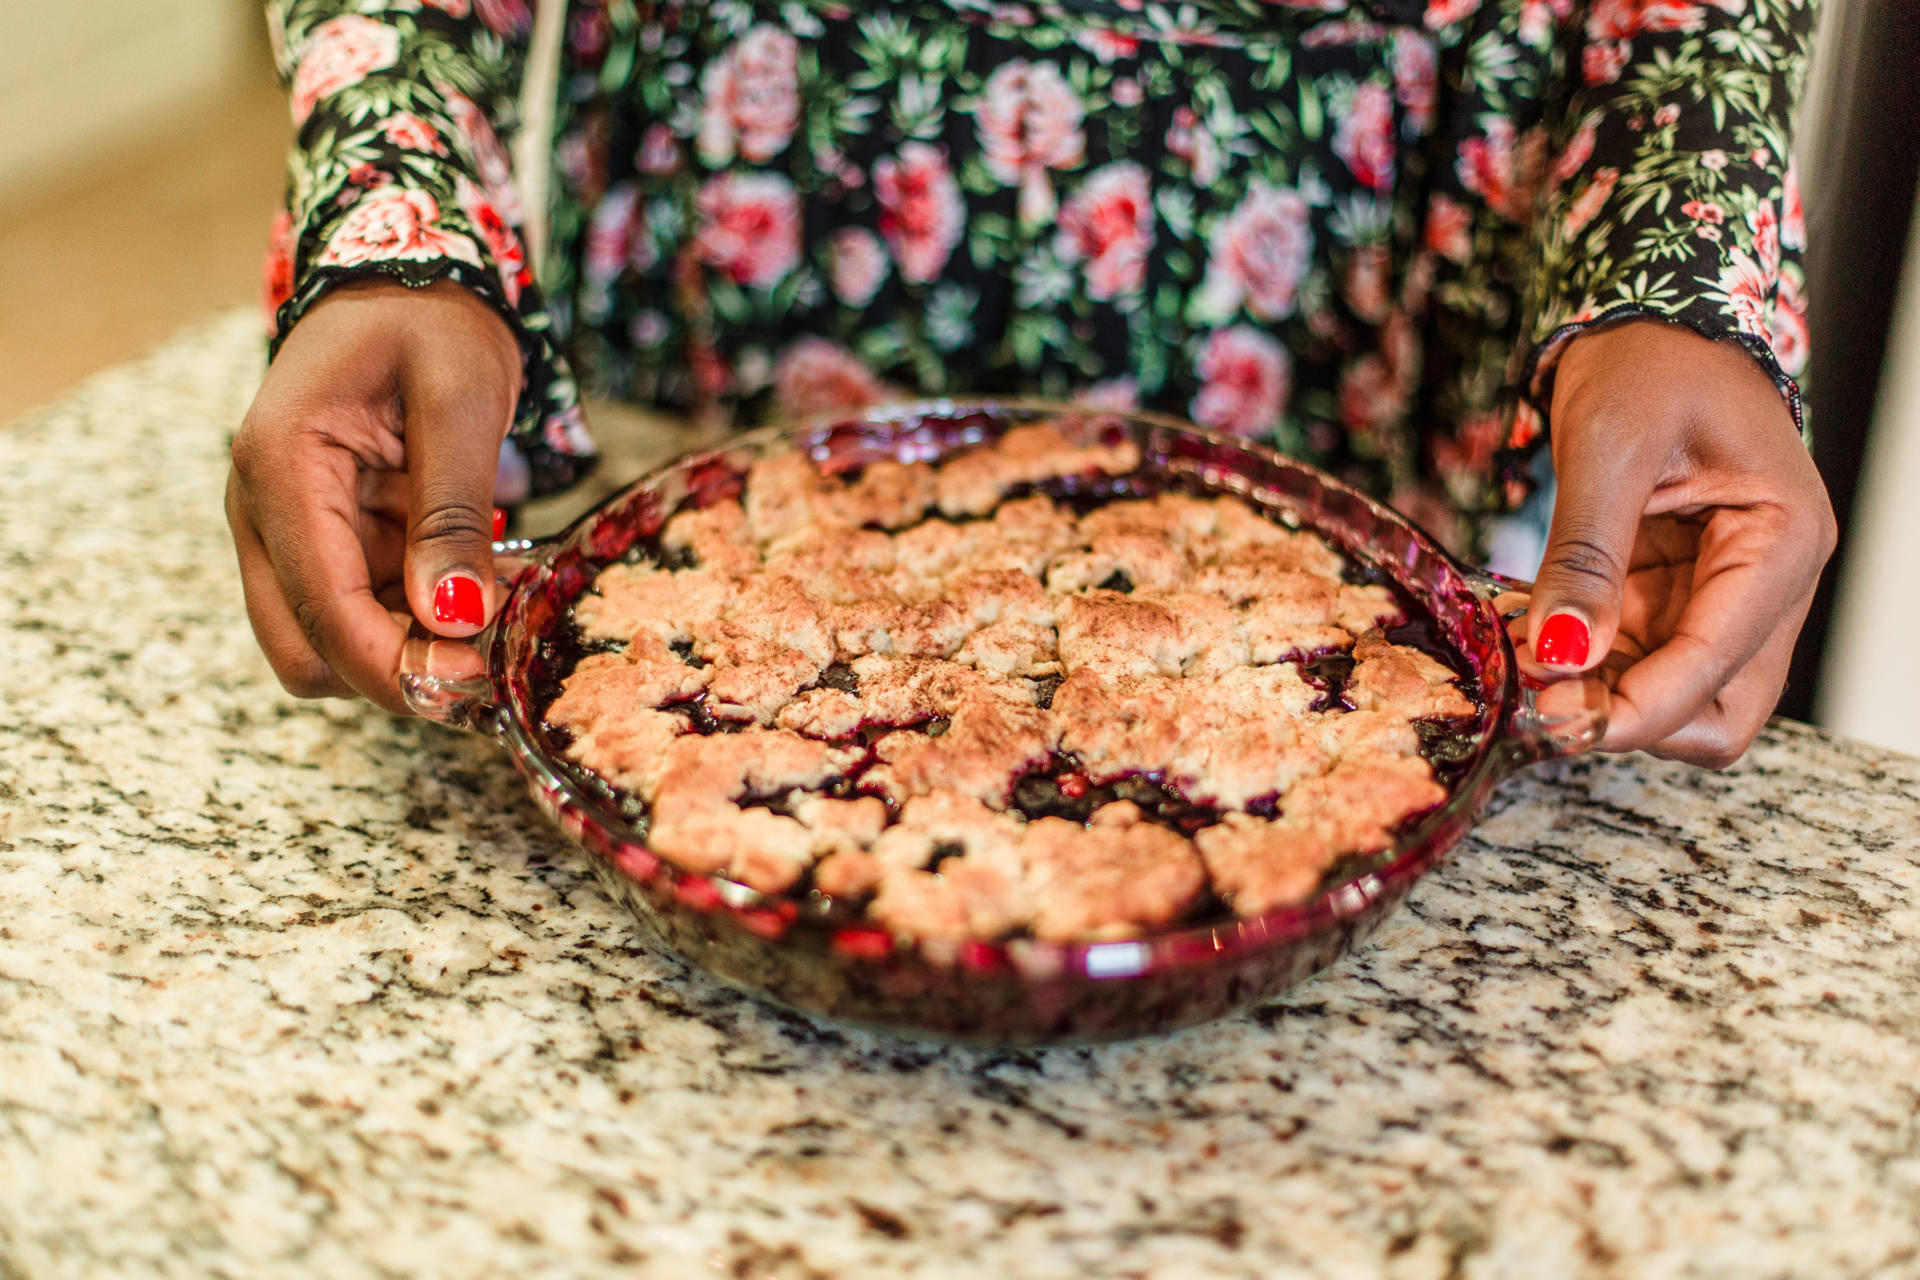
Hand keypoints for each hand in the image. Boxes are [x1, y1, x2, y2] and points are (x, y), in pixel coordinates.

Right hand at [226, 278, 520, 712]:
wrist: (406, 280)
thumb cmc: (431, 320)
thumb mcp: (460, 398)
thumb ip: (454, 508)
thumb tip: (454, 617)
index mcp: (280, 468)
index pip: (321, 612)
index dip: (396, 668)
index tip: (477, 682)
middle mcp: (263, 511)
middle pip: (308, 651)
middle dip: (396, 674)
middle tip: (492, 659)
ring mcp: (289, 532)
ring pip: (334, 644)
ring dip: (412, 653)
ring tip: (498, 617)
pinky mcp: (326, 541)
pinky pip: (362, 613)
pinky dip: (419, 623)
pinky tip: (481, 595)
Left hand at [1525, 320, 1835, 766]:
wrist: (1648, 323)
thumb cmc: (1649, 360)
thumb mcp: (1608, 447)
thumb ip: (1587, 555)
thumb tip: (1562, 653)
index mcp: (1782, 543)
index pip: (1718, 666)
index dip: (1635, 710)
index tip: (1551, 717)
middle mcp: (1768, 581)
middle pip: (1717, 708)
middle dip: (1629, 718)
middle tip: (1536, 699)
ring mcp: (1723, 591)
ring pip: (1672, 691)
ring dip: (1598, 693)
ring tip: (1518, 660)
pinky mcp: (1677, 591)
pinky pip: (1637, 654)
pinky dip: (1583, 659)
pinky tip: (1529, 632)